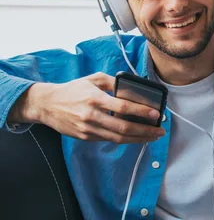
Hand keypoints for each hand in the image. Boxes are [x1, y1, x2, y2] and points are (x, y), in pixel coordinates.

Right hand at [18, 72, 164, 143]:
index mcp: (95, 98)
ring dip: (138, 138)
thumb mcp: (93, 79)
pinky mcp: (85, 137)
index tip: (156, 114)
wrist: (47, 104)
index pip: (123, 107)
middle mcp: (91, 115)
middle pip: (123, 127)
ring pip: (118, 137)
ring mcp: (88, 129)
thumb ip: (114, 82)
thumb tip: (134, 88)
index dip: (141, 112)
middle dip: (145, 131)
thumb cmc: (73, 89)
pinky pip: (109, 139)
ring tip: (152, 137)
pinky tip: (136, 137)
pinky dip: (125, 139)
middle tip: (159, 131)